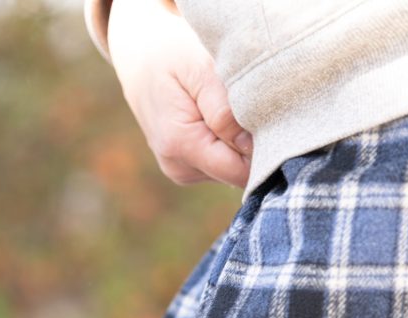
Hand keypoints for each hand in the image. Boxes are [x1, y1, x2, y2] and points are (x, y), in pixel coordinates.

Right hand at [107, 0, 251, 186]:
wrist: (140, 59)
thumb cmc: (171, 56)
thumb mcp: (198, 68)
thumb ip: (223, 109)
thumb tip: (249, 145)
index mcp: (180, 144)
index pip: (239, 170)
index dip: (262, 149)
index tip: (267, 118)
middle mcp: (178, 166)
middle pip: (238, 172)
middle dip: (251, 144)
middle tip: (245, 104)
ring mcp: (180, 171)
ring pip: (231, 170)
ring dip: (239, 142)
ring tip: (225, 107)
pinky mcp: (185, 168)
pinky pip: (220, 165)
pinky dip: (228, 144)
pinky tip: (217, 118)